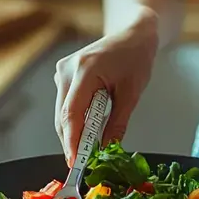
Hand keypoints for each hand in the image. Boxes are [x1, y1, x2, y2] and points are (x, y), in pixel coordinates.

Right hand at [54, 13, 158, 163]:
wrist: (132, 34)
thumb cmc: (136, 57)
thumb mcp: (132, 93)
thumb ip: (118, 123)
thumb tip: (107, 150)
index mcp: (85, 70)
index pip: (72, 113)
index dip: (71, 141)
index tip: (75, 163)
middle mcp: (67, 70)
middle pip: (63, 117)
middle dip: (71, 143)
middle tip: (82, 165)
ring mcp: (62, 72)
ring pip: (62, 113)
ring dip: (73, 133)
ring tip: (86, 152)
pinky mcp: (64, 76)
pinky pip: (65, 105)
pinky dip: (74, 122)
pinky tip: (86, 133)